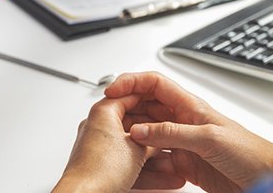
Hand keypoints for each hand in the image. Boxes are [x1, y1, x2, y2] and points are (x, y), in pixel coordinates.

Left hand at [53, 94, 185, 192]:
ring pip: (133, 147)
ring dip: (154, 156)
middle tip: (173, 134)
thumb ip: (153, 139)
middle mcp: (99, 126)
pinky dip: (146, 170)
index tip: (168, 105)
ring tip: (174, 162)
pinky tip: (164, 178)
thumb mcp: (138, 149)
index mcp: (103, 112)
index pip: (131, 96)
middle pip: (134, 123)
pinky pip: (128, 163)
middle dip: (156, 133)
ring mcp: (100, 148)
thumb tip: (162, 137)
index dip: (153, 100)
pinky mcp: (102, 167)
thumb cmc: (100, 170)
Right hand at [105, 72, 272, 192]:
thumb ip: (172, 133)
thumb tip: (139, 130)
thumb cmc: (250, 152)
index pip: (154, 83)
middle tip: (108, 123)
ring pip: (148, 136)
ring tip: (118, 148)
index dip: (131, 82)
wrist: (268, 178)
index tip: (111, 90)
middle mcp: (183, 120)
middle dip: (126, 112)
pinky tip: (138, 169)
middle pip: (146, 108)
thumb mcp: (208, 138)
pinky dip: (146, 164)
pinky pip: (157, 160)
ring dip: (134, 140)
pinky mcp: (185, 164)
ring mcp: (182, 142)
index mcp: (189, 105)